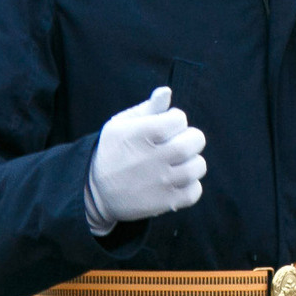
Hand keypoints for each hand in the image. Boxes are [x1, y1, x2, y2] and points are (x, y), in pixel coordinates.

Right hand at [84, 85, 206, 235]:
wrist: (97, 192)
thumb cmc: (113, 151)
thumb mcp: (121, 125)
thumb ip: (147, 108)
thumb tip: (166, 92)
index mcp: (140, 134)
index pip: (179, 118)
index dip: (175, 120)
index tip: (165, 127)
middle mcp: (153, 158)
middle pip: (194, 141)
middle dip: (191, 138)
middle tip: (178, 143)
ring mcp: (161, 182)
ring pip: (198, 166)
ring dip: (192, 162)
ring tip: (178, 162)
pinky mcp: (166, 203)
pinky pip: (195, 192)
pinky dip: (191, 186)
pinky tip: (176, 181)